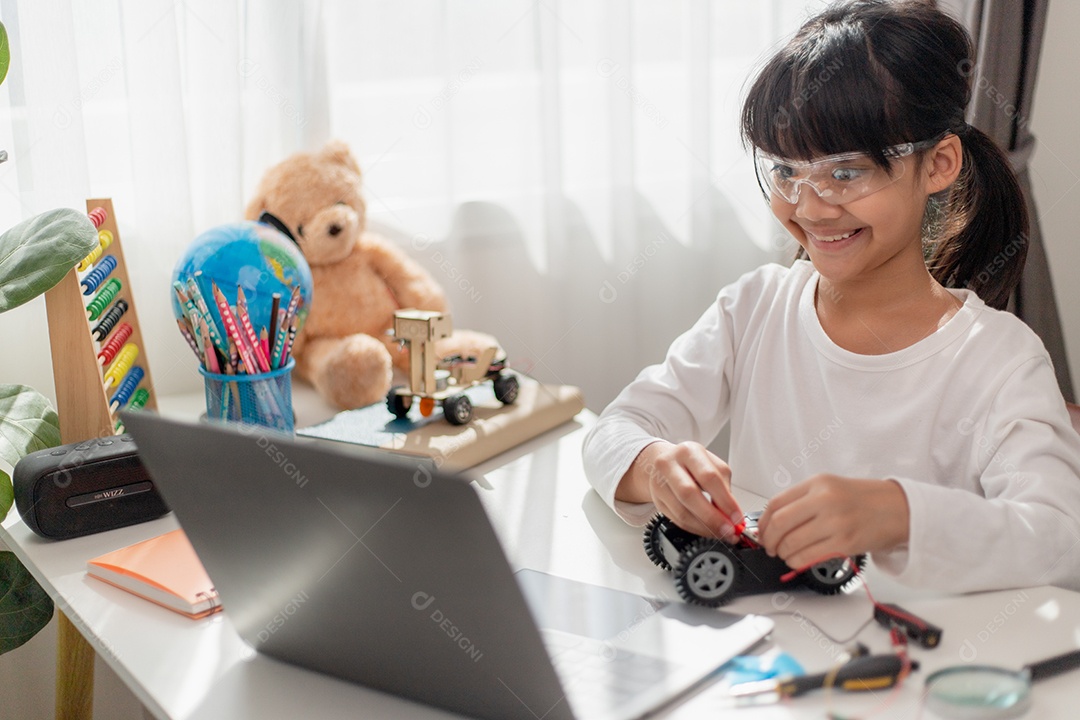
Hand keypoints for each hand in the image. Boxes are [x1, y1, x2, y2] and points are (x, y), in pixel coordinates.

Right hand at [616, 441, 742, 539]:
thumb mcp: (711, 465)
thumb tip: (732, 515)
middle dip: (712, 517)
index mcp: (688, 452)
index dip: (725, 501)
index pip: (709, 477)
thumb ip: (723, 488)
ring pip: (681, 511)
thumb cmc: (692, 464)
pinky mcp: (656, 500)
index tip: (737, 517)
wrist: (665, 462)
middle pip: (690, 494)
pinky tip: (706, 530)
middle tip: (728, 530)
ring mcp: (658, 483)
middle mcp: (669, 464)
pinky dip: (695, 528)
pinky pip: (677, 520)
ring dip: (704, 527)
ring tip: (719, 532)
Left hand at [757, 474, 909, 569]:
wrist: (898, 509)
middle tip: (769, 546)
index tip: (761, 531)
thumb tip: (773, 521)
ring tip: (784, 553)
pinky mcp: (844, 543)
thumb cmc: (863, 499)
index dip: (763, 522)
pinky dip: (796, 561)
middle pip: (780, 524)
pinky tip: (797, 559)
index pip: (776, 503)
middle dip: (768, 540)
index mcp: (818, 484)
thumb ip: (802, 500)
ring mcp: (835, 522)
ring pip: (792, 543)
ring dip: (782, 553)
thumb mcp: (829, 487)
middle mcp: (825, 500)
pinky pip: (808, 557)